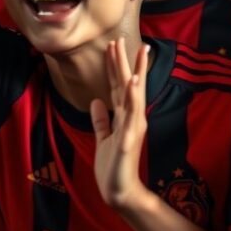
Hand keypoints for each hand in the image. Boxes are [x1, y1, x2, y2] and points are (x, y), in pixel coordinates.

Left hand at [91, 41, 150, 211]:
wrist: (119, 192)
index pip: (119, 86)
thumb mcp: (103, 139)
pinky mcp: (130, 138)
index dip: (116, 66)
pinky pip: (132, 114)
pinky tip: (133, 83)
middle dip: (125, 61)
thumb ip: (101, 121)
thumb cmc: (113, 168)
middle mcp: (132, 118)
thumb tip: (96, 101)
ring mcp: (133, 127)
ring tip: (135, 51)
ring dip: (134, 72)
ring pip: (134, 94)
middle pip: (128, 84)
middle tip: (122, 38)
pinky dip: (132, 97)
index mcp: (125, 117)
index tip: (114, 45)